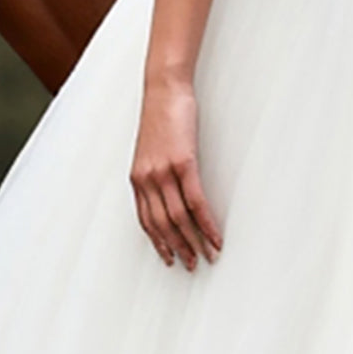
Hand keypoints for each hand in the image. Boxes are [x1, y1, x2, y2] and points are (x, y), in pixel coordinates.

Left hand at [129, 75, 223, 270]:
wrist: (164, 88)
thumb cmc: (161, 114)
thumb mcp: (152, 147)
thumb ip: (156, 171)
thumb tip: (168, 190)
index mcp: (138, 178)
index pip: (146, 220)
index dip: (158, 242)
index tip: (168, 256)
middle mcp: (147, 179)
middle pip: (162, 225)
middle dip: (178, 248)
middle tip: (191, 265)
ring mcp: (164, 172)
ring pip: (179, 218)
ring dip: (194, 241)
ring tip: (206, 256)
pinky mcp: (183, 163)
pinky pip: (195, 202)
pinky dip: (206, 223)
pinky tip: (215, 235)